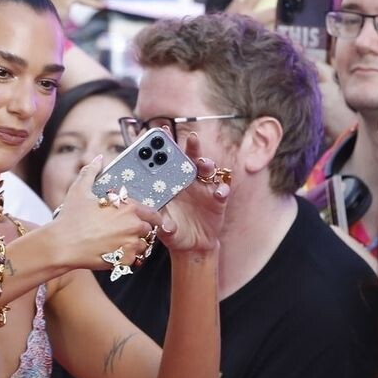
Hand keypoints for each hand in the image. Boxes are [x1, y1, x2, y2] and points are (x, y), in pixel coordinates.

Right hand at [48, 156, 165, 271]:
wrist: (61, 245)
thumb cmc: (70, 218)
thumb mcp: (79, 190)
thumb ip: (91, 172)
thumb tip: (98, 159)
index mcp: (127, 207)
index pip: (152, 212)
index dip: (150, 217)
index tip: (146, 219)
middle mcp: (133, 225)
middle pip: (149, 230)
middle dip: (140, 231)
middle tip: (126, 232)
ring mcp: (130, 244)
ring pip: (144, 246)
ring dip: (136, 245)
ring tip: (120, 243)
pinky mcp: (124, 260)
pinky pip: (135, 260)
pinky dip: (129, 258)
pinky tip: (116, 254)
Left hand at [156, 131, 230, 255]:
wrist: (194, 247)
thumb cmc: (174, 232)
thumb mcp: (162, 228)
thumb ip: (158, 222)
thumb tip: (155, 219)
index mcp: (171, 182)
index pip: (167, 160)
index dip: (165, 145)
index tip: (162, 130)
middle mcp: (188, 181)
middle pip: (190, 158)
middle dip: (191, 146)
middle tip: (191, 138)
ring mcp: (204, 188)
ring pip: (208, 169)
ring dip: (207, 164)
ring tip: (204, 164)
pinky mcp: (218, 200)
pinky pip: (223, 190)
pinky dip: (222, 190)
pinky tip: (219, 193)